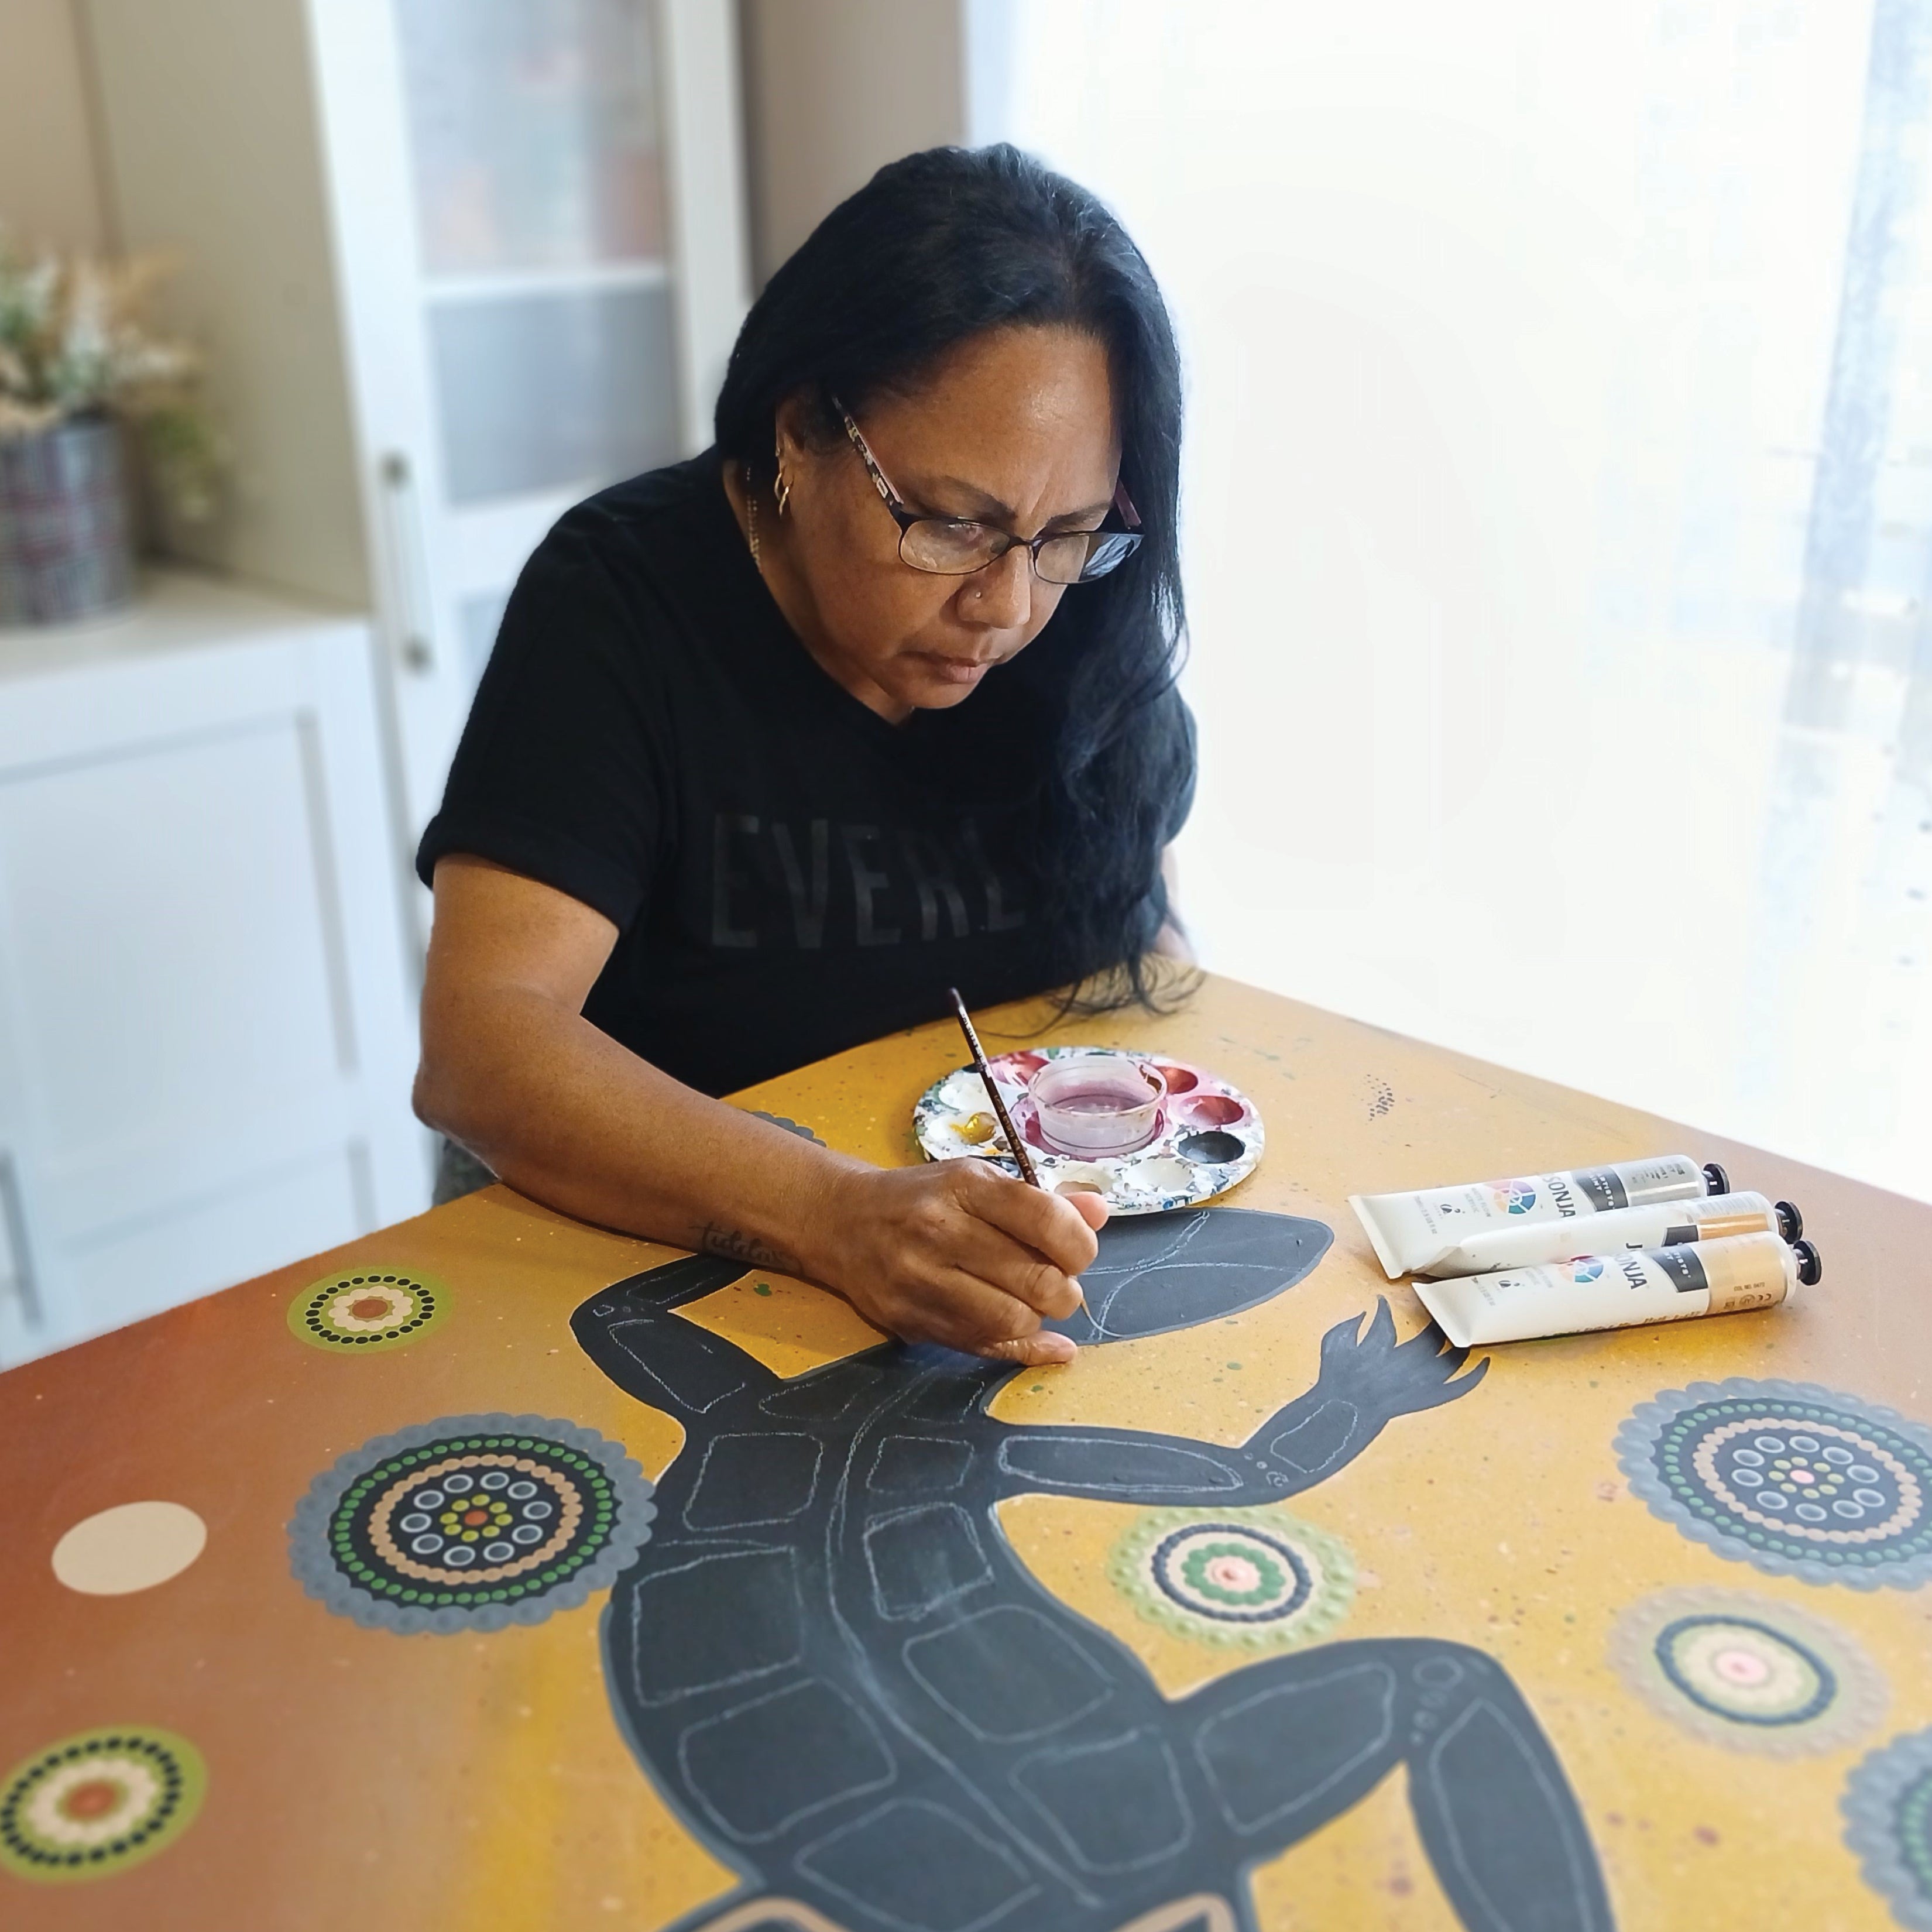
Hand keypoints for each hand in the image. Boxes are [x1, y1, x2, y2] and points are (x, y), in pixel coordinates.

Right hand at [800, 1161, 1107, 1365]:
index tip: (1078, 1251)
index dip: (1080, 1244)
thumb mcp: (979, 1182)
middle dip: (1065, 1290)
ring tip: (1033, 1303)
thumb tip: (1099, 1214)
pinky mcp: (910, 1320)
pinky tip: (1043, 1342)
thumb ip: (1042, 1201)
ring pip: (1013, 1320)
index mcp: (965, 1185)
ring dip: (1039, 1319)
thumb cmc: (924, 1199)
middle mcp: (940, 1230)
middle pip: (1037, 1280)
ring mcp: (920, 1280)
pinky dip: (1024, 1348)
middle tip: (1060, 1284)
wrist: (842, 1222)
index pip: (1047, 1219)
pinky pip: (984, 1347)